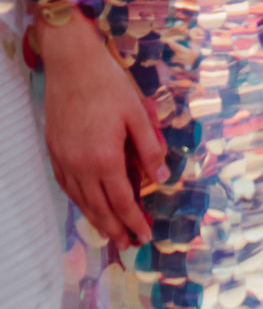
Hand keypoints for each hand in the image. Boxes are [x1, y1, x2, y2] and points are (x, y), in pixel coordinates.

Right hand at [39, 5, 166, 249]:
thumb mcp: (138, 115)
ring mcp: (63, 159)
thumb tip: (162, 178)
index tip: (144, 235)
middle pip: (99, 206)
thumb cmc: (109, 86)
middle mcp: (80, 165)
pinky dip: (79, 199)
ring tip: (110, 232)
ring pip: (80, 199)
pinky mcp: (54, 150)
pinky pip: (67, 185)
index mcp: (104, 158)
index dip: (133, 220)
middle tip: (128, 244)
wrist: (72, 64)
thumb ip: (149, 149)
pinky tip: (87, 204)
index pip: (122, 200)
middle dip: (115, 228)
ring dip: (96, 218)